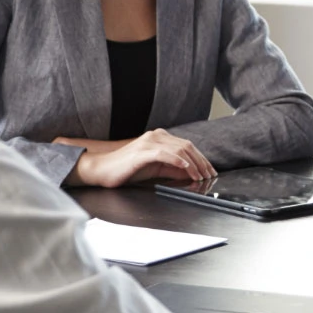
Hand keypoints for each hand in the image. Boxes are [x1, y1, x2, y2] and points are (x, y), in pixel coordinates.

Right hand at [61, 129, 213, 187]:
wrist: (102, 170)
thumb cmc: (127, 170)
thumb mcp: (155, 169)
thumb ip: (173, 169)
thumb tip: (192, 173)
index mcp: (160, 138)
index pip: (188, 146)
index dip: (202, 159)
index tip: (211, 172)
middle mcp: (156, 136)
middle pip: (187, 147)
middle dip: (201, 162)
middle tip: (210, 176)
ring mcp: (149, 142)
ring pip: (179, 150)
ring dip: (193, 164)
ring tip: (200, 176)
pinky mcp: (142, 151)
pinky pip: (164, 154)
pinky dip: (178, 161)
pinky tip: (186, 168)